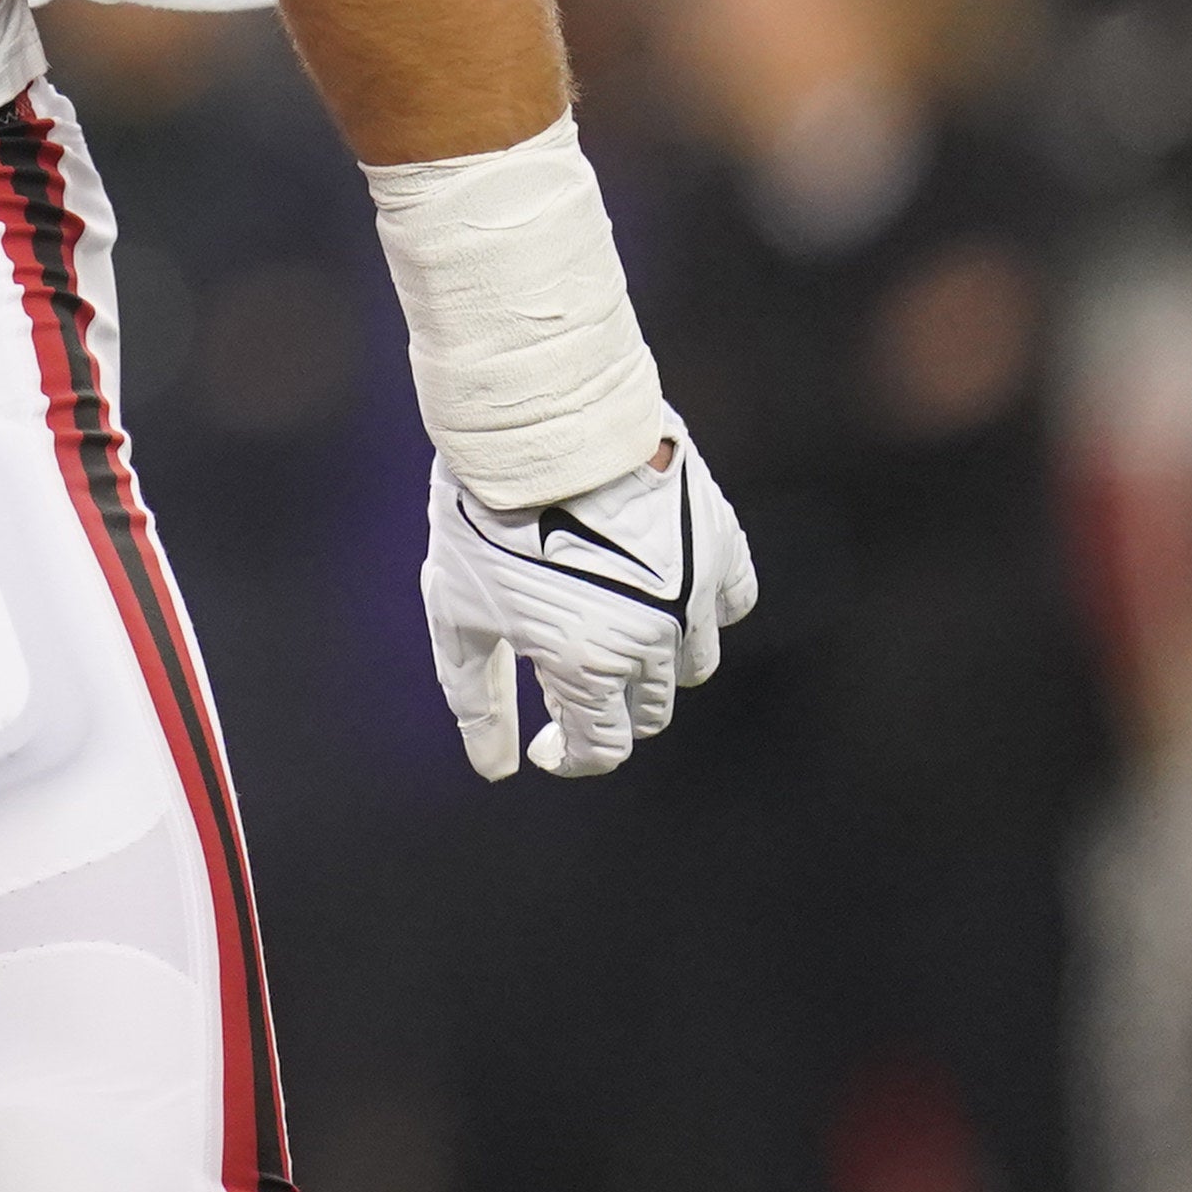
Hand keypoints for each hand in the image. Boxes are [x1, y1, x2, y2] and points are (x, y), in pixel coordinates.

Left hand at [421, 424, 759, 779]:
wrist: (534, 425)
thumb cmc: (483, 520)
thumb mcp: (459, 615)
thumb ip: (476, 699)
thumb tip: (493, 767)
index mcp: (587, 667)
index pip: (601, 748)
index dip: (570, 756)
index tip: (548, 743)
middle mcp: (652, 641)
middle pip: (648, 712)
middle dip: (607, 707)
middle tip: (566, 670)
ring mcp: (693, 592)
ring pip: (693, 665)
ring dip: (655, 664)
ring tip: (610, 624)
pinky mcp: (717, 543)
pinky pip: (733, 602)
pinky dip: (703, 610)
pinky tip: (661, 588)